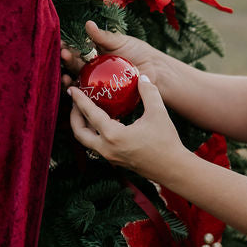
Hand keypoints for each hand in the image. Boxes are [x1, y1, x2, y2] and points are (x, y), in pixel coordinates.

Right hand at [61, 20, 163, 89]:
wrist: (155, 70)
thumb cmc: (139, 52)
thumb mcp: (120, 41)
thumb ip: (103, 36)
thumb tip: (88, 23)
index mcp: (95, 55)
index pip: (77, 51)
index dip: (68, 47)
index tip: (62, 44)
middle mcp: (93, 69)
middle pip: (74, 66)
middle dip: (66, 60)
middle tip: (64, 55)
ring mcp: (97, 83)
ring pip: (78, 83)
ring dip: (68, 81)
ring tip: (65, 77)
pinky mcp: (104, 97)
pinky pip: (90, 98)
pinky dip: (81, 97)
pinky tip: (75, 93)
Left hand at [68, 73, 185, 180]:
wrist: (173, 169)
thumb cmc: (166, 142)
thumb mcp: (158, 113)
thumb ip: (149, 92)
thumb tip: (142, 77)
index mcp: (113, 136)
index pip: (90, 114)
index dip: (80, 100)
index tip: (72, 89)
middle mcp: (107, 148)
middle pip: (79, 132)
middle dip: (74, 116)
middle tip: (76, 101)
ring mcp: (110, 156)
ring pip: (87, 141)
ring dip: (83, 126)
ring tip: (87, 111)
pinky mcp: (116, 160)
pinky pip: (98, 145)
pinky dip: (95, 133)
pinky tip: (106, 122)